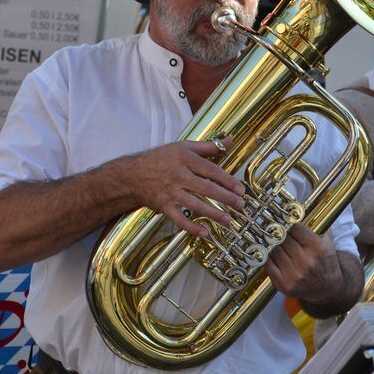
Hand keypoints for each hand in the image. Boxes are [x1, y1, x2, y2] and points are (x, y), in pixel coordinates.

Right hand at [122, 138, 244, 236]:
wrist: (133, 174)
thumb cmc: (161, 159)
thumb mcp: (183, 147)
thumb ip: (208, 146)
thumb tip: (230, 141)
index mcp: (185, 159)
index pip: (211, 171)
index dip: (227, 181)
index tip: (240, 189)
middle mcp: (178, 176)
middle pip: (206, 189)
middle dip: (226, 198)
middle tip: (240, 205)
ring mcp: (171, 192)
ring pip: (195, 205)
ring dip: (213, 214)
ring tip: (228, 220)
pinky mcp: (164, 206)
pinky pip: (179, 219)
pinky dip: (191, 227)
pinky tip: (204, 233)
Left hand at [265, 224, 341, 304]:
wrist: (327, 288)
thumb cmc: (325, 260)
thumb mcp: (327, 240)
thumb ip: (316, 224)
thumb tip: (298, 208)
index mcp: (317, 248)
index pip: (294, 228)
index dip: (285, 220)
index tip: (278, 216)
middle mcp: (306, 262)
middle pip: (282, 239)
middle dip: (276, 231)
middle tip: (269, 224)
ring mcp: (294, 275)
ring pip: (273, 250)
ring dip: (269, 243)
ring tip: (267, 237)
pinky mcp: (284, 285)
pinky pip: (268, 265)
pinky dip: (267, 256)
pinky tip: (268, 251)